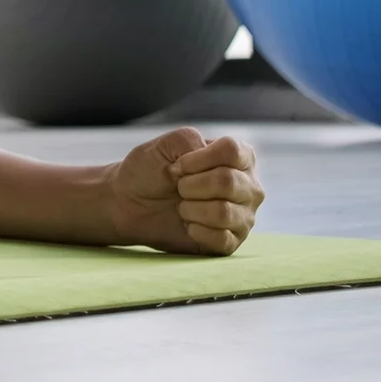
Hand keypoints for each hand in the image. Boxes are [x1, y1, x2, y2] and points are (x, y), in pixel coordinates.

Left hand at [107, 127, 263, 254]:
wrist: (131, 204)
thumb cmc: (151, 171)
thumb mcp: (162, 145)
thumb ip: (188, 140)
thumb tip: (206, 154)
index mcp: (239, 156)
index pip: (232, 150)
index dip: (198, 159)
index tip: (177, 166)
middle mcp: (249, 186)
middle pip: (228, 182)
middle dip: (190, 185)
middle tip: (179, 188)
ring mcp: (244, 215)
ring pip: (223, 212)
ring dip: (191, 209)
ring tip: (182, 206)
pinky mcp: (232, 241)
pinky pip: (221, 239)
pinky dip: (194, 230)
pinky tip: (188, 225)